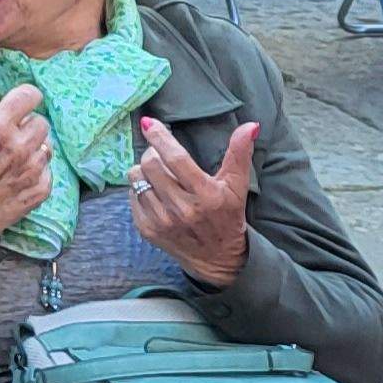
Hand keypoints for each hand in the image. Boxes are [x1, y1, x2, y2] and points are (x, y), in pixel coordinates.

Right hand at [0, 78, 52, 244]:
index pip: (29, 96)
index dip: (26, 97)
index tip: (21, 105)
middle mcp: (19, 146)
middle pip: (41, 121)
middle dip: (27, 126)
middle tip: (11, 138)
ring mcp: (33, 169)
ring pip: (47, 145)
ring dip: (34, 149)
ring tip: (14, 159)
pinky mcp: (42, 189)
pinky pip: (49, 169)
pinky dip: (38, 171)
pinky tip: (19, 176)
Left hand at [131, 117, 258, 288]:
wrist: (218, 259)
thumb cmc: (228, 216)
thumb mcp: (237, 186)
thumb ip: (240, 153)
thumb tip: (251, 126)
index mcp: (205, 195)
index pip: (175, 159)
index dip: (160, 138)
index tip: (149, 123)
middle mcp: (182, 209)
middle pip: (150, 165)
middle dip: (153, 154)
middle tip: (163, 156)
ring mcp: (161, 221)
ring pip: (136, 179)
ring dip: (144, 171)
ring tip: (159, 176)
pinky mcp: (147, 230)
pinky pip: (131, 196)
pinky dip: (140, 189)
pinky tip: (156, 193)